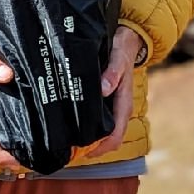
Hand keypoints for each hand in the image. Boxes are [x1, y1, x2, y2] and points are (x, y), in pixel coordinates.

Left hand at [79, 25, 143, 159]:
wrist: (128, 40)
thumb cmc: (122, 50)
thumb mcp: (118, 58)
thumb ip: (112, 73)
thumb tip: (103, 90)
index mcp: (123, 104)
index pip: (115, 137)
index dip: (100, 149)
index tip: (82, 153)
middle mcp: (118, 109)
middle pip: (106, 138)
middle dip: (89, 146)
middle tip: (67, 148)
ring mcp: (112, 105)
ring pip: (101, 129)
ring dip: (86, 136)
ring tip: (65, 137)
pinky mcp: (105, 99)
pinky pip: (96, 117)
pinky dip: (85, 123)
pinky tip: (70, 121)